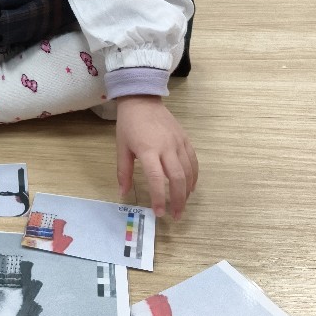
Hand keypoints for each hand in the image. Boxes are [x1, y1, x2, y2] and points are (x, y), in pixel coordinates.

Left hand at [114, 95, 197, 219]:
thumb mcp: (121, 147)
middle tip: (175, 215)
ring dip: (187, 191)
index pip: (156, 178)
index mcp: (148, 150)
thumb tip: (123, 192)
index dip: (159, 198)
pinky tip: (190, 187)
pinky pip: (194, 161)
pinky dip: (194, 177)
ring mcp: (178, 142)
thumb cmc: (129, 124)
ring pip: (189, 171)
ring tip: (182, 205)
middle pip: (178, 178)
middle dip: (178, 200)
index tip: (159, 213)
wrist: (142, 100)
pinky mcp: (185, 139)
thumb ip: (123, 171)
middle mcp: (166, 147)